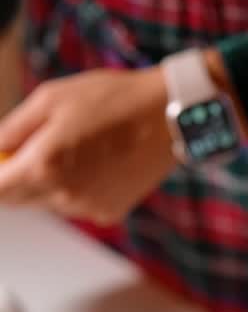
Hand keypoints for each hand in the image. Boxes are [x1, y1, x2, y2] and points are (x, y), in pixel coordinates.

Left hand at [0, 66, 173, 223]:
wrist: (166, 117)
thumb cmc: (113, 100)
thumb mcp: (50, 98)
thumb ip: (12, 129)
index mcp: (44, 165)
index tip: (1, 159)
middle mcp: (64, 195)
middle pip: (18, 200)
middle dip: (17, 176)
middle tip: (34, 146)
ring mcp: (88, 208)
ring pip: (48, 203)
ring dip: (49, 183)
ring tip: (77, 149)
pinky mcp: (108, 212)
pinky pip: (77, 206)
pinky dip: (77, 189)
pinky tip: (96, 163)